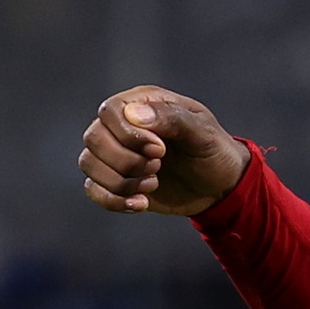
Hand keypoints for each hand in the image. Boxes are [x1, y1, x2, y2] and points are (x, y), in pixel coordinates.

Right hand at [78, 86, 247, 217]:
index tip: (161, 150)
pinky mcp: (116, 182)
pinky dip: (113, 201)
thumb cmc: (213, 151)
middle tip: (158, 167)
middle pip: (94, 138)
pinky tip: (141, 204)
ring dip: (120, 181)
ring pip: (89, 164)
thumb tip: (133, 114)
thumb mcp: (202, 131)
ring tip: (154, 183)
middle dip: (126, 161)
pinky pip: (93, 189)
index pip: (109, 112)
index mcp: (140, 103)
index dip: (128, 135)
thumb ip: (171, 118)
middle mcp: (121, 126)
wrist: (220, 186)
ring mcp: (116, 154)